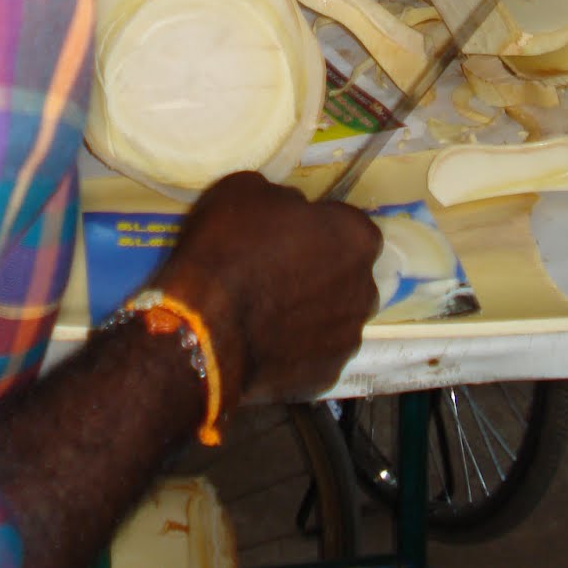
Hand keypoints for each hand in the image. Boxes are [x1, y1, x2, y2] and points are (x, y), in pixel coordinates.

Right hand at [156, 173, 380, 403]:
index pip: (349, 224)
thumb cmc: (228, 249)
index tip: (288, 231)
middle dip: (321, 269)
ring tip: (265, 311)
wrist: (203, 330)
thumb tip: (291, 211)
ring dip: (310, 310)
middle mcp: (365, 289)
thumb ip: (283, 198)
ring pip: (334, 316)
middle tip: (276, 269)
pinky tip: (262, 341)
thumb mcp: (245, 190)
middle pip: (348, 273)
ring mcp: (348, 339)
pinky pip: (314, 352)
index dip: (318, 225)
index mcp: (355, 237)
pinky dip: (295, 347)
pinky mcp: (327, 377)